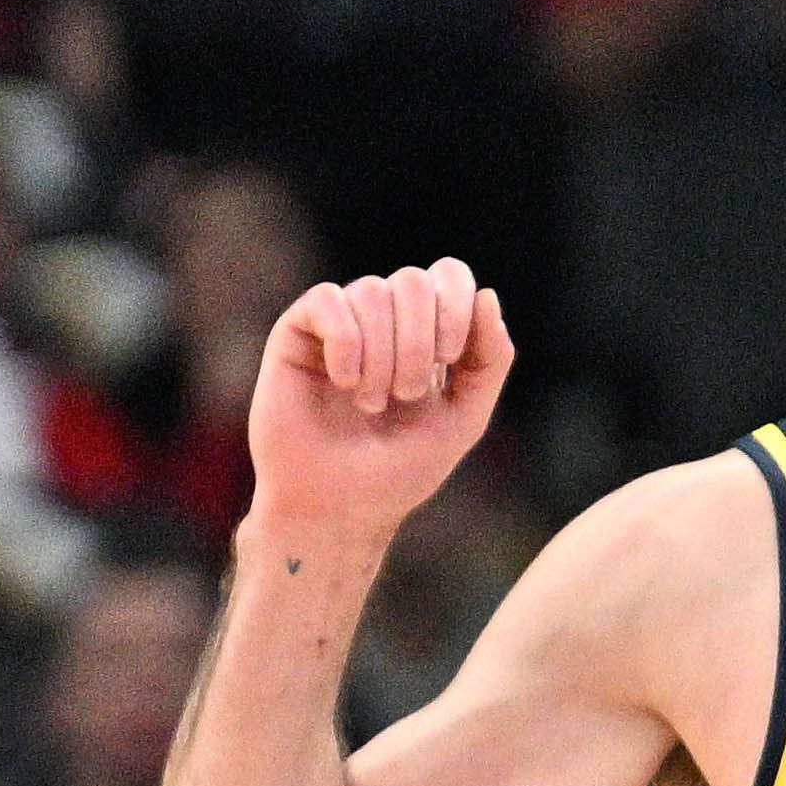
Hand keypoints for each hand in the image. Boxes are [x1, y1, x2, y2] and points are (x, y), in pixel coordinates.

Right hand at [247, 263, 514, 545]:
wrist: (336, 508)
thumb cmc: (398, 472)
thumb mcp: (463, 419)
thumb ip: (488, 361)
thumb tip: (487, 296)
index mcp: (426, 337)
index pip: (448, 276)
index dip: (456, 303)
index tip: (449, 357)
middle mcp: (383, 323)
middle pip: (413, 281)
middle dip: (418, 339)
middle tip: (406, 395)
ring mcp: (339, 325)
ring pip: (371, 290)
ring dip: (381, 354)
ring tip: (370, 404)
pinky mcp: (297, 333)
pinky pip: (328, 300)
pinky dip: (345, 341)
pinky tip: (344, 382)